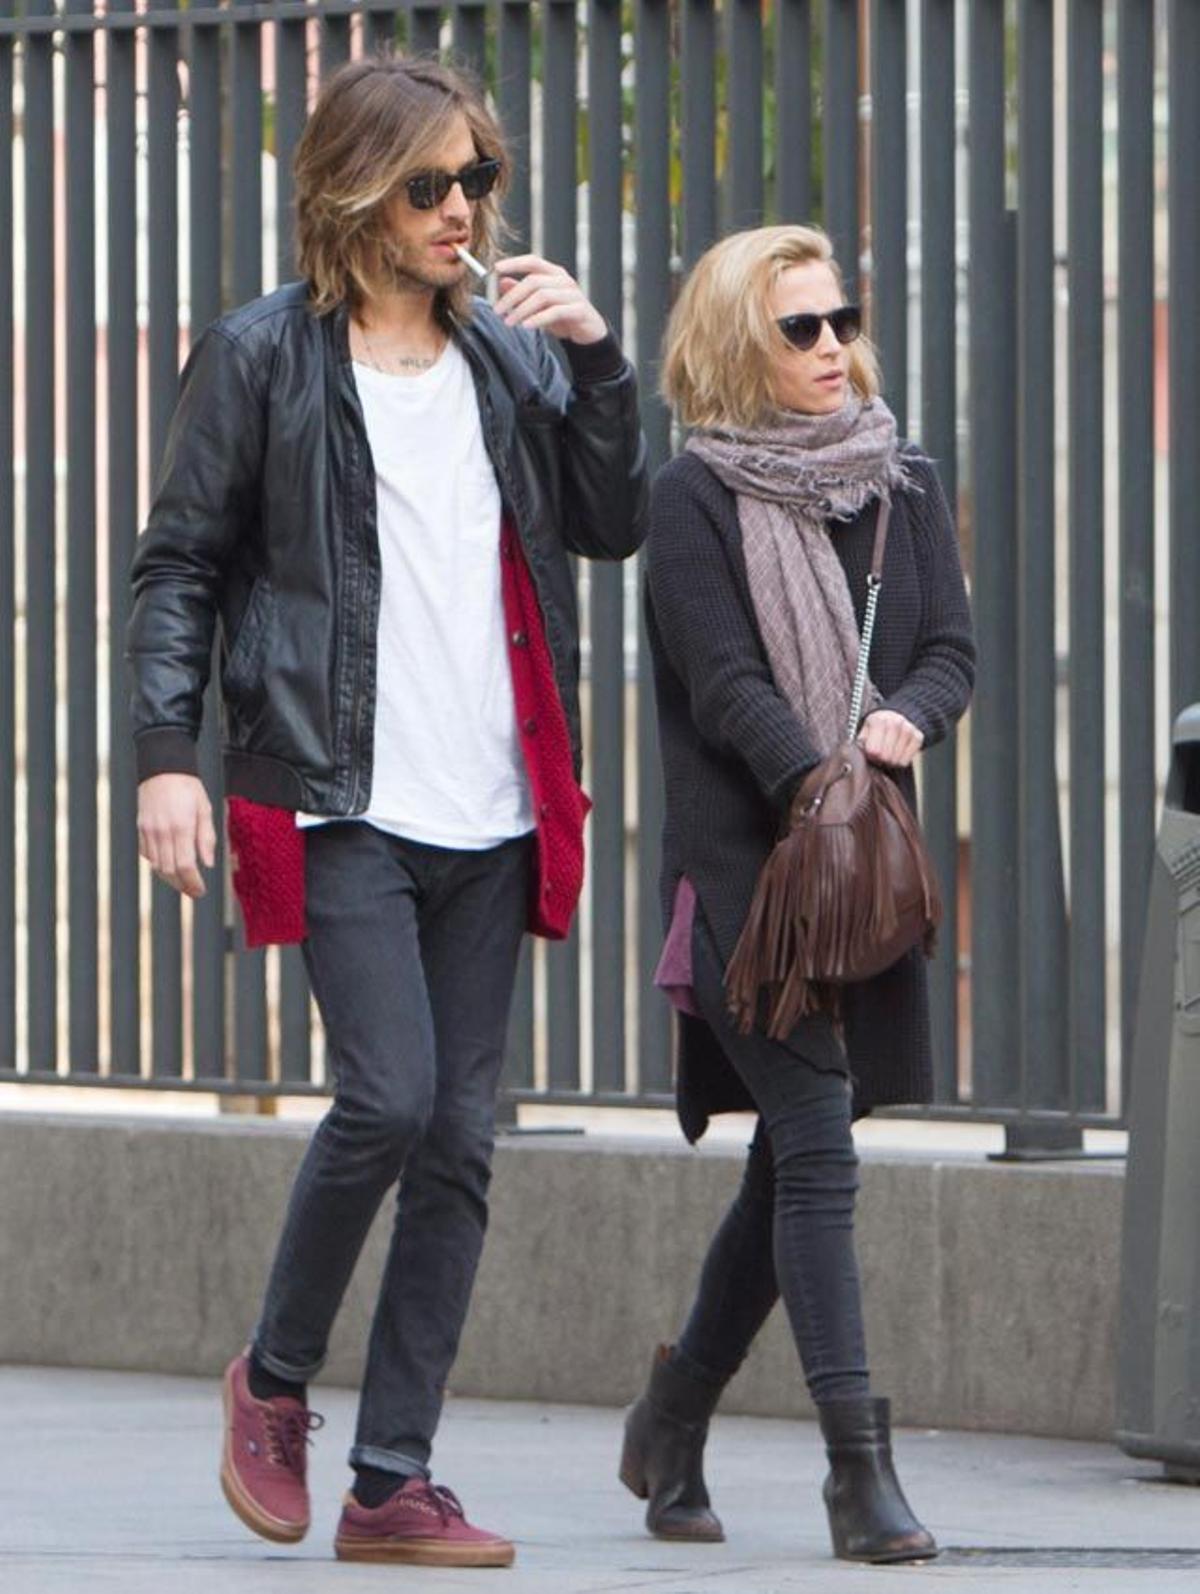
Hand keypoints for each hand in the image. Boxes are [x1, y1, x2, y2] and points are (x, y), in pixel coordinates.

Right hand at [137, 773, 216, 898]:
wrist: (162, 768)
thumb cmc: (188, 787)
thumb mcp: (205, 809)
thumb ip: (206, 838)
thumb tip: (207, 864)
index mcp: (181, 827)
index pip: (185, 866)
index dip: (193, 883)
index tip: (201, 891)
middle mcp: (162, 831)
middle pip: (170, 871)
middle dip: (183, 885)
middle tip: (195, 891)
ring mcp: (149, 831)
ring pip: (157, 866)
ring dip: (171, 878)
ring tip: (184, 882)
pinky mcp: (141, 829)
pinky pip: (148, 854)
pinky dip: (159, 864)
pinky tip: (170, 864)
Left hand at [492, 254, 607, 344]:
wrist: (588, 333)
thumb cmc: (562, 316)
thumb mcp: (538, 304)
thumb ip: (522, 292)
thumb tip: (501, 282)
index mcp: (554, 273)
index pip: (532, 261)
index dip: (514, 263)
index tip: (495, 268)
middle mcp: (564, 280)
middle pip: (533, 281)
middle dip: (512, 296)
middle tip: (497, 310)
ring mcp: (572, 294)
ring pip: (543, 296)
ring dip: (522, 310)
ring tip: (509, 322)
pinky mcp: (579, 310)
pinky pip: (555, 312)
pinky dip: (539, 319)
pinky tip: (526, 326)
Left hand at [857, 710, 923, 768]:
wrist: (897, 716)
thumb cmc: (876, 727)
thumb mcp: (864, 730)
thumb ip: (860, 742)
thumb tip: (856, 753)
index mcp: (878, 720)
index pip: (874, 750)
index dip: (870, 754)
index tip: (870, 751)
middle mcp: (895, 722)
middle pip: (886, 757)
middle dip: (881, 759)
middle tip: (879, 753)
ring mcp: (909, 729)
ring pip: (897, 761)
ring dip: (891, 760)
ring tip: (888, 752)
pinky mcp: (918, 737)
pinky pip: (907, 761)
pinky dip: (901, 760)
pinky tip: (897, 751)